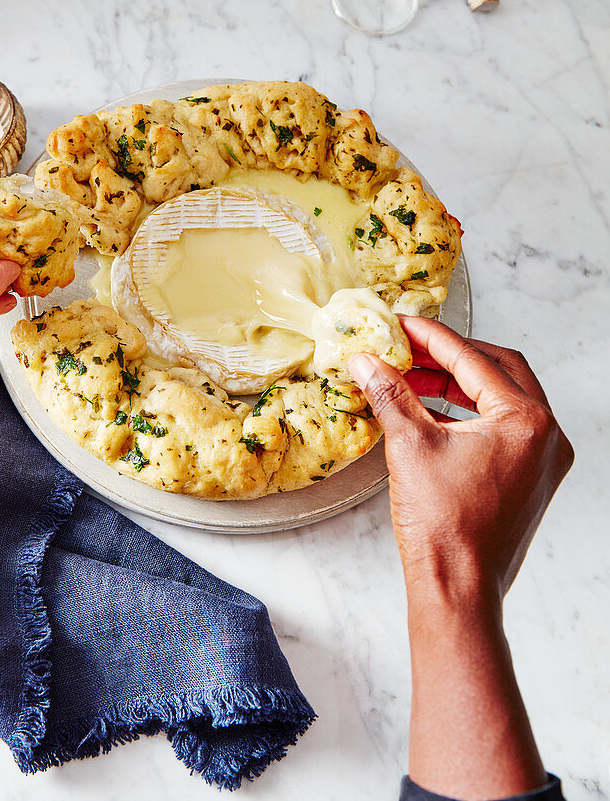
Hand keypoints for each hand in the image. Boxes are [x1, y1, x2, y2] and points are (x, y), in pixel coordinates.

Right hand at [349, 318, 572, 800]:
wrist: (458, 590)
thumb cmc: (442, 525)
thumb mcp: (409, 446)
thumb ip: (390, 393)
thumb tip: (366, 359)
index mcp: (527, 420)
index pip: (474, 360)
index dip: (432, 337)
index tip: (402, 323)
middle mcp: (548, 436)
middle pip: (500, 370)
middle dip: (452, 355)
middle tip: (409, 347)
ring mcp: (544, 460)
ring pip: (503, 398)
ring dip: (459, 383)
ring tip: (412, 377)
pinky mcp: (533, 479)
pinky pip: (505, 428)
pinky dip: (470, 413)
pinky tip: (431, 413)